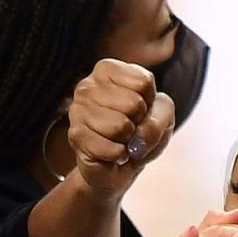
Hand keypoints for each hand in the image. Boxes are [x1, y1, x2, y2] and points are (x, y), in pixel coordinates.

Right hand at [68, 59, 175, 197]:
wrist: (119, 166)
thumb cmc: (140, 133)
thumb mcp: (162, 116)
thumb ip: (159, 117)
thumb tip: (136, 137)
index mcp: (107, 70)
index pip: (144, 82)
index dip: (151, 102)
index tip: (141, 109)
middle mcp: (87, 85)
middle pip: (134, 104)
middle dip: (139, 124)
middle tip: (129, 129)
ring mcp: (77, 109)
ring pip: (120, 126)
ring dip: (128, 141)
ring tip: (119, 140)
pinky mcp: (76, 135)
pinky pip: (111, 148)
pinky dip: (119, 156)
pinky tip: (111, 153)